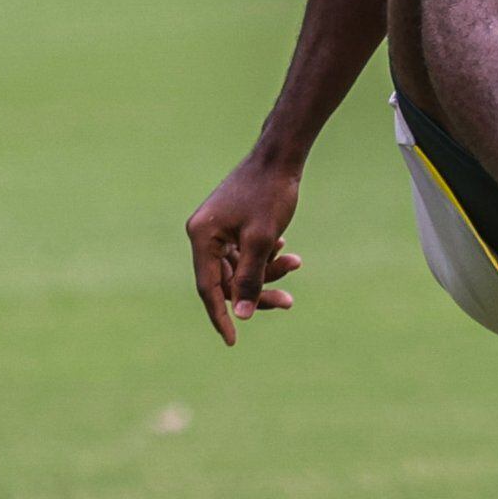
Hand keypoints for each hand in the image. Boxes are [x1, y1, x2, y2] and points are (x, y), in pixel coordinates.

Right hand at [186, 153, 306, 343]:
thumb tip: (241, 315)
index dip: (220, 316)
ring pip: (239, 268)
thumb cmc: (270, 194)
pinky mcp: (232, 225)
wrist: (280, 157)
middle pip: (226, 280)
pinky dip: (265, 257)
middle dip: (257, 291)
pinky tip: (285, 248)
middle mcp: (204, 234)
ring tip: (296, 261)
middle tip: (288, 301)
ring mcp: (218, 230)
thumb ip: (249, 279)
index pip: (208, 288)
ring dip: (267, 271)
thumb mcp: (261, 240)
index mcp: (201, 236)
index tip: (233, 341)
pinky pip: (245, 254)